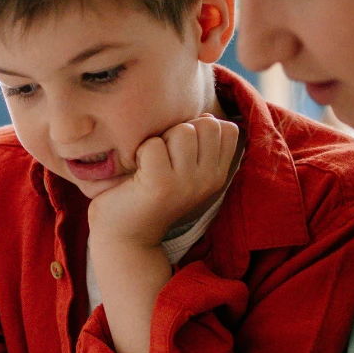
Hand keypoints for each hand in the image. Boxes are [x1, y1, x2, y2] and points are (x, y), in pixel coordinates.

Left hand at [87, 114, 240, 246]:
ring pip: (183, 131)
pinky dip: (140, 150)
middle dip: (181, 130)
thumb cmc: (151, 194)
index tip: (181, 149)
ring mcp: (187, 183)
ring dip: (161, 139)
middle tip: (163, 155)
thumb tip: (206, 117)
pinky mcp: (161, 184)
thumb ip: (200, 144)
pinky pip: (154, 144)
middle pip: (208, 125)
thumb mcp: (185, 169)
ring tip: (150, 162)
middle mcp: (208, 180)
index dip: (202, 128)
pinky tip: (137, 170)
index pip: (228, 130)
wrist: (125, 236)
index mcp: (217, 175)